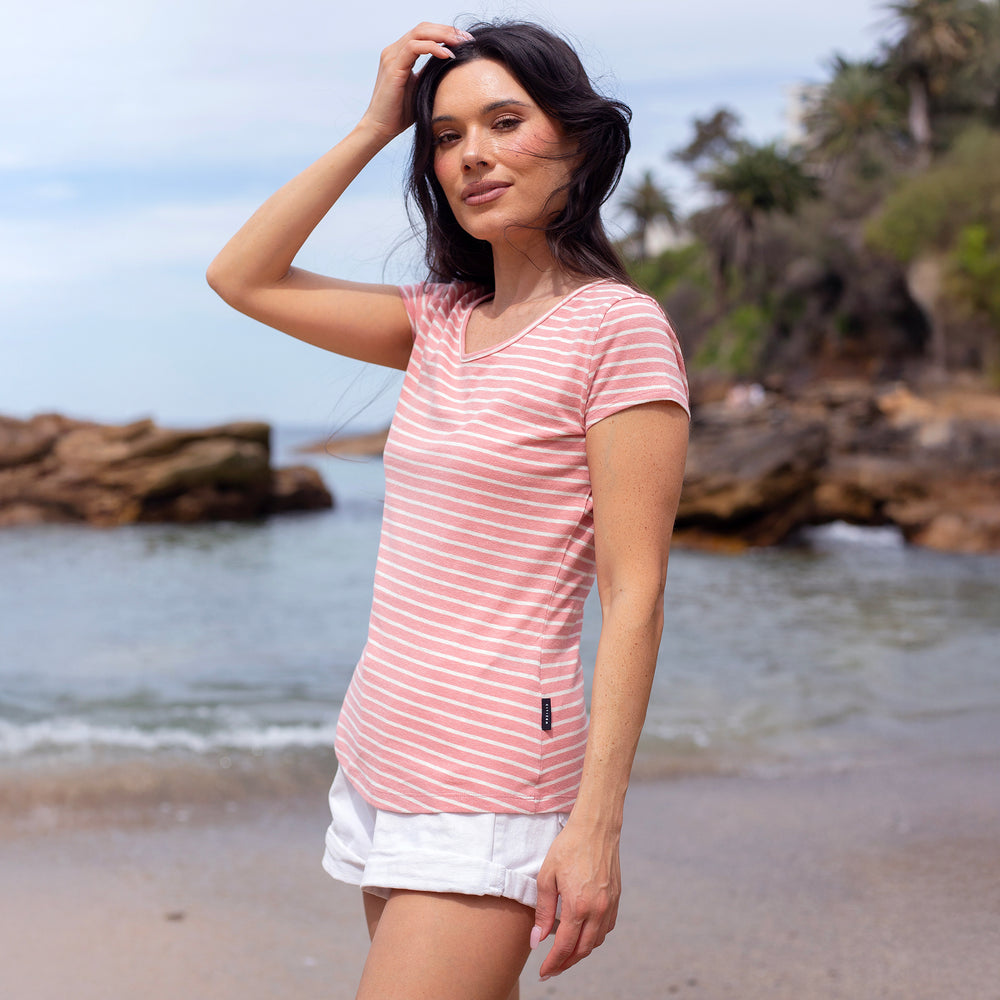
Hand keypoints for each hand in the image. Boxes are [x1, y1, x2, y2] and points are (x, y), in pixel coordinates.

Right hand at [360, 23, 473, 142]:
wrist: (382, 128)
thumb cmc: (401, 112)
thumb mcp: (422, 88)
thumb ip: (431, 73)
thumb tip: (452, 66)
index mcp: (401, 54)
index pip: (425, 33)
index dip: (446, 32)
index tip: (466, 41)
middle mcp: (394, 50)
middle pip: (424, 28)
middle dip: (448, 31)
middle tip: (468, 39)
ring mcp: (392, 57)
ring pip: (419, 33)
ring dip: (443, 35)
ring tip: (461, 43)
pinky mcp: (392, 67)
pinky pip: (413, 47)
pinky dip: (432, 47)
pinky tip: (447, 55)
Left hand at [531, 817, 621, 978]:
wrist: (596, 827)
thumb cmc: (568, 847)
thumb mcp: (547, 876)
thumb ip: (543, 911)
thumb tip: (537, 939)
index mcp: (578, 906)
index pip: (565, 946)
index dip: (553, 963)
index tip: (543, 972)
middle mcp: (598, 910)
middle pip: (582, 950)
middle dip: (566, 963)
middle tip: (552, 969)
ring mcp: (610, 905)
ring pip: (596, 941)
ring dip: (581, 952)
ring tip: (565, 954)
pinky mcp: (617, 899)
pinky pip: (606, 928)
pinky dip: (594, 937)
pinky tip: (583, 934)